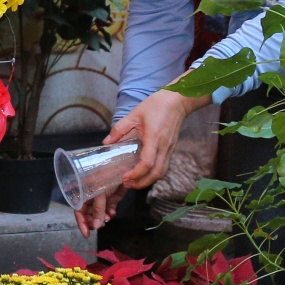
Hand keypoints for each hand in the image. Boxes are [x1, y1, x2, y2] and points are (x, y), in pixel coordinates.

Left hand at [73, 88, 209, 235]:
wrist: (178, 101)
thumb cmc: (157, 105)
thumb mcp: (135, 114)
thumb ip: (120, 129)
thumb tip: (106, 142)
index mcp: (154, 138)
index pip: (147, 163)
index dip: (136, 174)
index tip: (124, 177)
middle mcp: (164, 147)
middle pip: (156, 174)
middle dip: (141, 183)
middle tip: (127, 184)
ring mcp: (169, 149)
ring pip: (161, 172)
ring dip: (148, 180)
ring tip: (134, 181)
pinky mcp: (171, 149)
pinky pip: (164, 166)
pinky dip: (154, 174)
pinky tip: (144, 172)